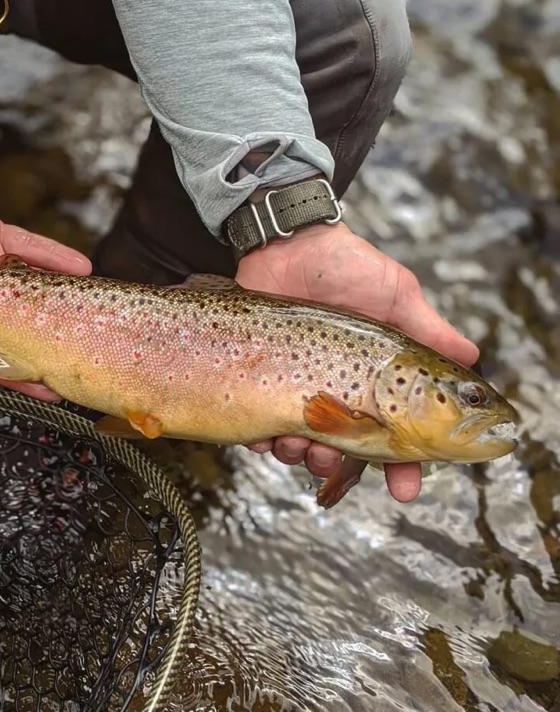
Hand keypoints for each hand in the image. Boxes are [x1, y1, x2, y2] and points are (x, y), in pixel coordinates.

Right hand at [0, 179, 91, 397]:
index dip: (14, 373)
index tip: (44, 388)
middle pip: (16, 328)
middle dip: (46, 348)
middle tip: (79, 364)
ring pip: (28, 289)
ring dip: (59, 303)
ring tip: (90, 320)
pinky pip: (25, 246)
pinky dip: (51, 255)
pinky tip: (80, 266)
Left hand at [235, 220, 478, 502]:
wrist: (288, 245)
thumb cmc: (348, 266)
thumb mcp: (397, 295)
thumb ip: (429, 331)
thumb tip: (472, 359)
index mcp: (375, 380)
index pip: (393, 434)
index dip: (403, 465)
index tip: (405, 488)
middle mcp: (338, 390)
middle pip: (344, 450)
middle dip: (338, 466)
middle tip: (330, 458)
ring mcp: (299, 387)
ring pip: (302, 446)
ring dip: (301, 456)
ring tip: (296, 439)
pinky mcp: (263, 379)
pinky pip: (262, 426)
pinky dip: (264, 439)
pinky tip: (266, 432)